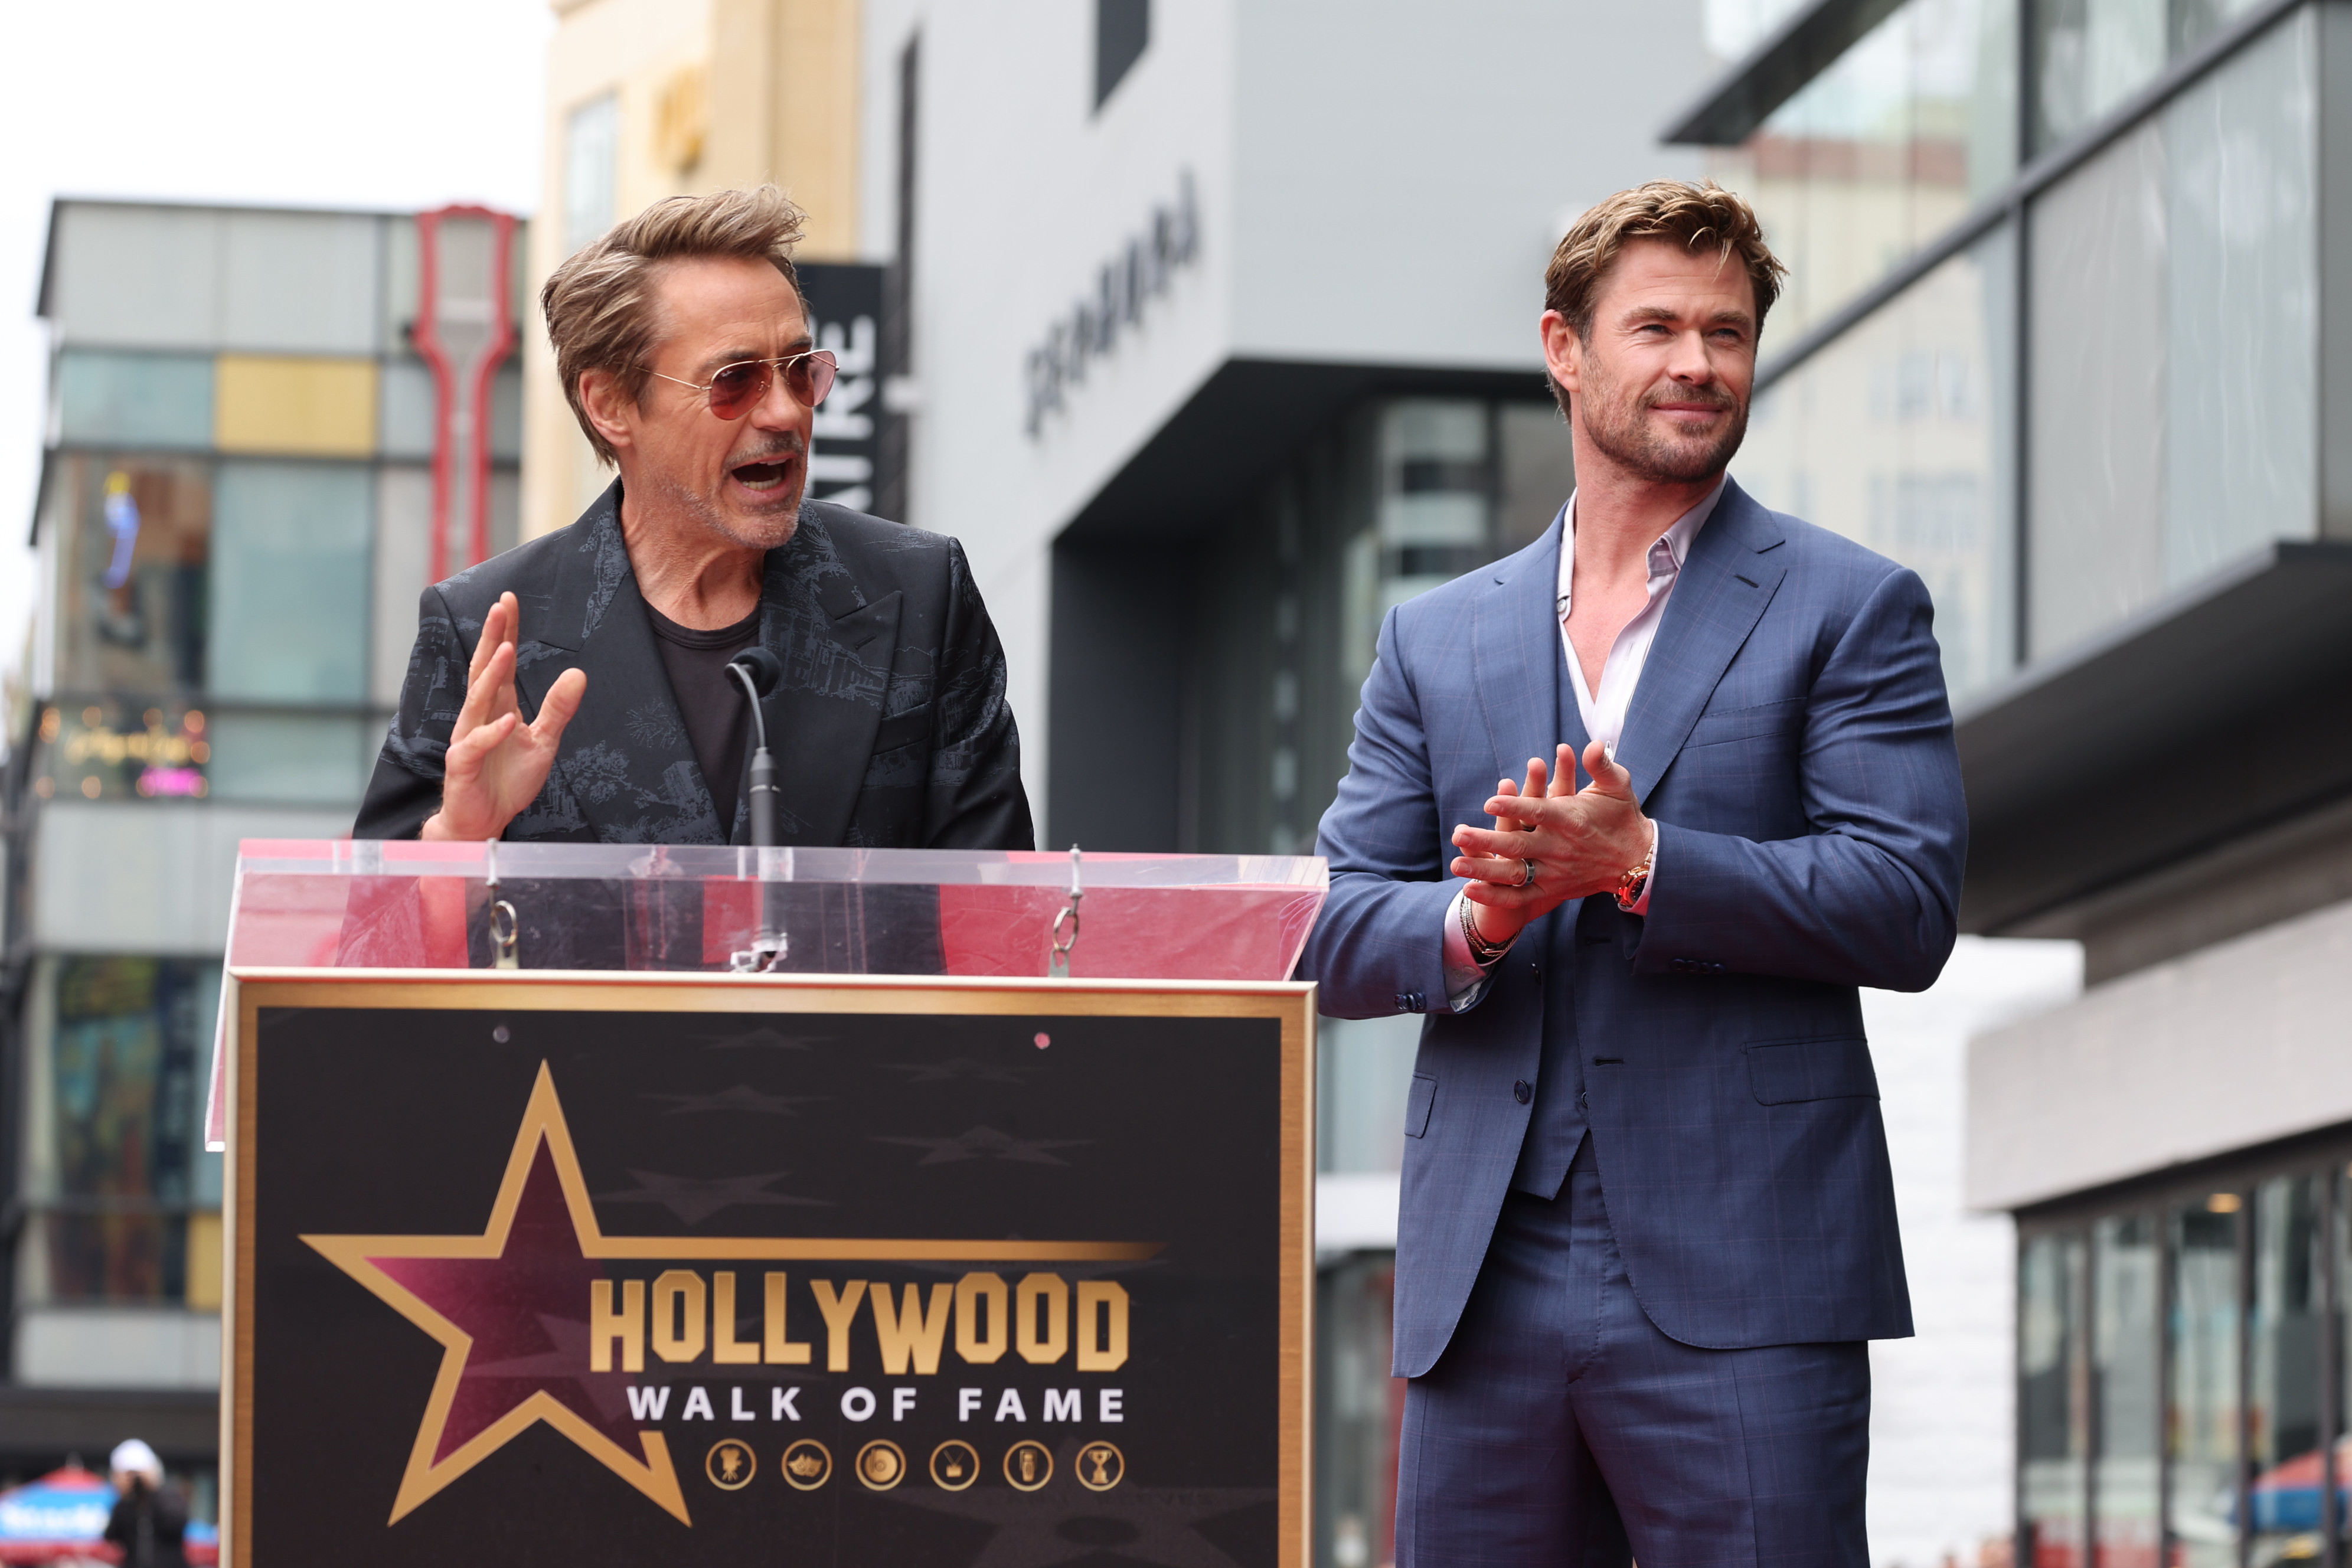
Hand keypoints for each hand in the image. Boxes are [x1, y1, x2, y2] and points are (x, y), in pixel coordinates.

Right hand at [420, 592, 586, 841]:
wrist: (484, 820)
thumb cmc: (508, 779)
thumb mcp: (544, 741)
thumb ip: (558, 709)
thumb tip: (579, 673)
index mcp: (497, 706)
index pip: (500, 662)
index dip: (504, 632)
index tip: (509, 600)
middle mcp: (479, 716)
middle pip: (484, 670)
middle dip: (493, 638)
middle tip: (501, 606)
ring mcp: (467, 738)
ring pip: (477, 702)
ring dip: (491, 676)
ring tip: (506, 650)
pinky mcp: (462, 765)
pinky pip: (475, 745)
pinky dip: (492, 733)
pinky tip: (508, 720)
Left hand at [1448, 739, 1653, 945]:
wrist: (1637, 862)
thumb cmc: (1623, 817)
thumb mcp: (1619, 786)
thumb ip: (1602, 765)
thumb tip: (1595, 743)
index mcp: (1573, 820)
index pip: (1540, 812)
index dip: (1515, 808)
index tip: (1490, 803)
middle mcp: (1561, 848)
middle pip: (1519, 845)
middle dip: (1487, 841)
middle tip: (1458, 833)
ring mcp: (1555, 872)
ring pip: (1515, 873)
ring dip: (1484, 869)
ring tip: (1455, 863)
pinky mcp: (1552, 890)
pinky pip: (1520, 897)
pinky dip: (1495, 896)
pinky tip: (1468, 889)